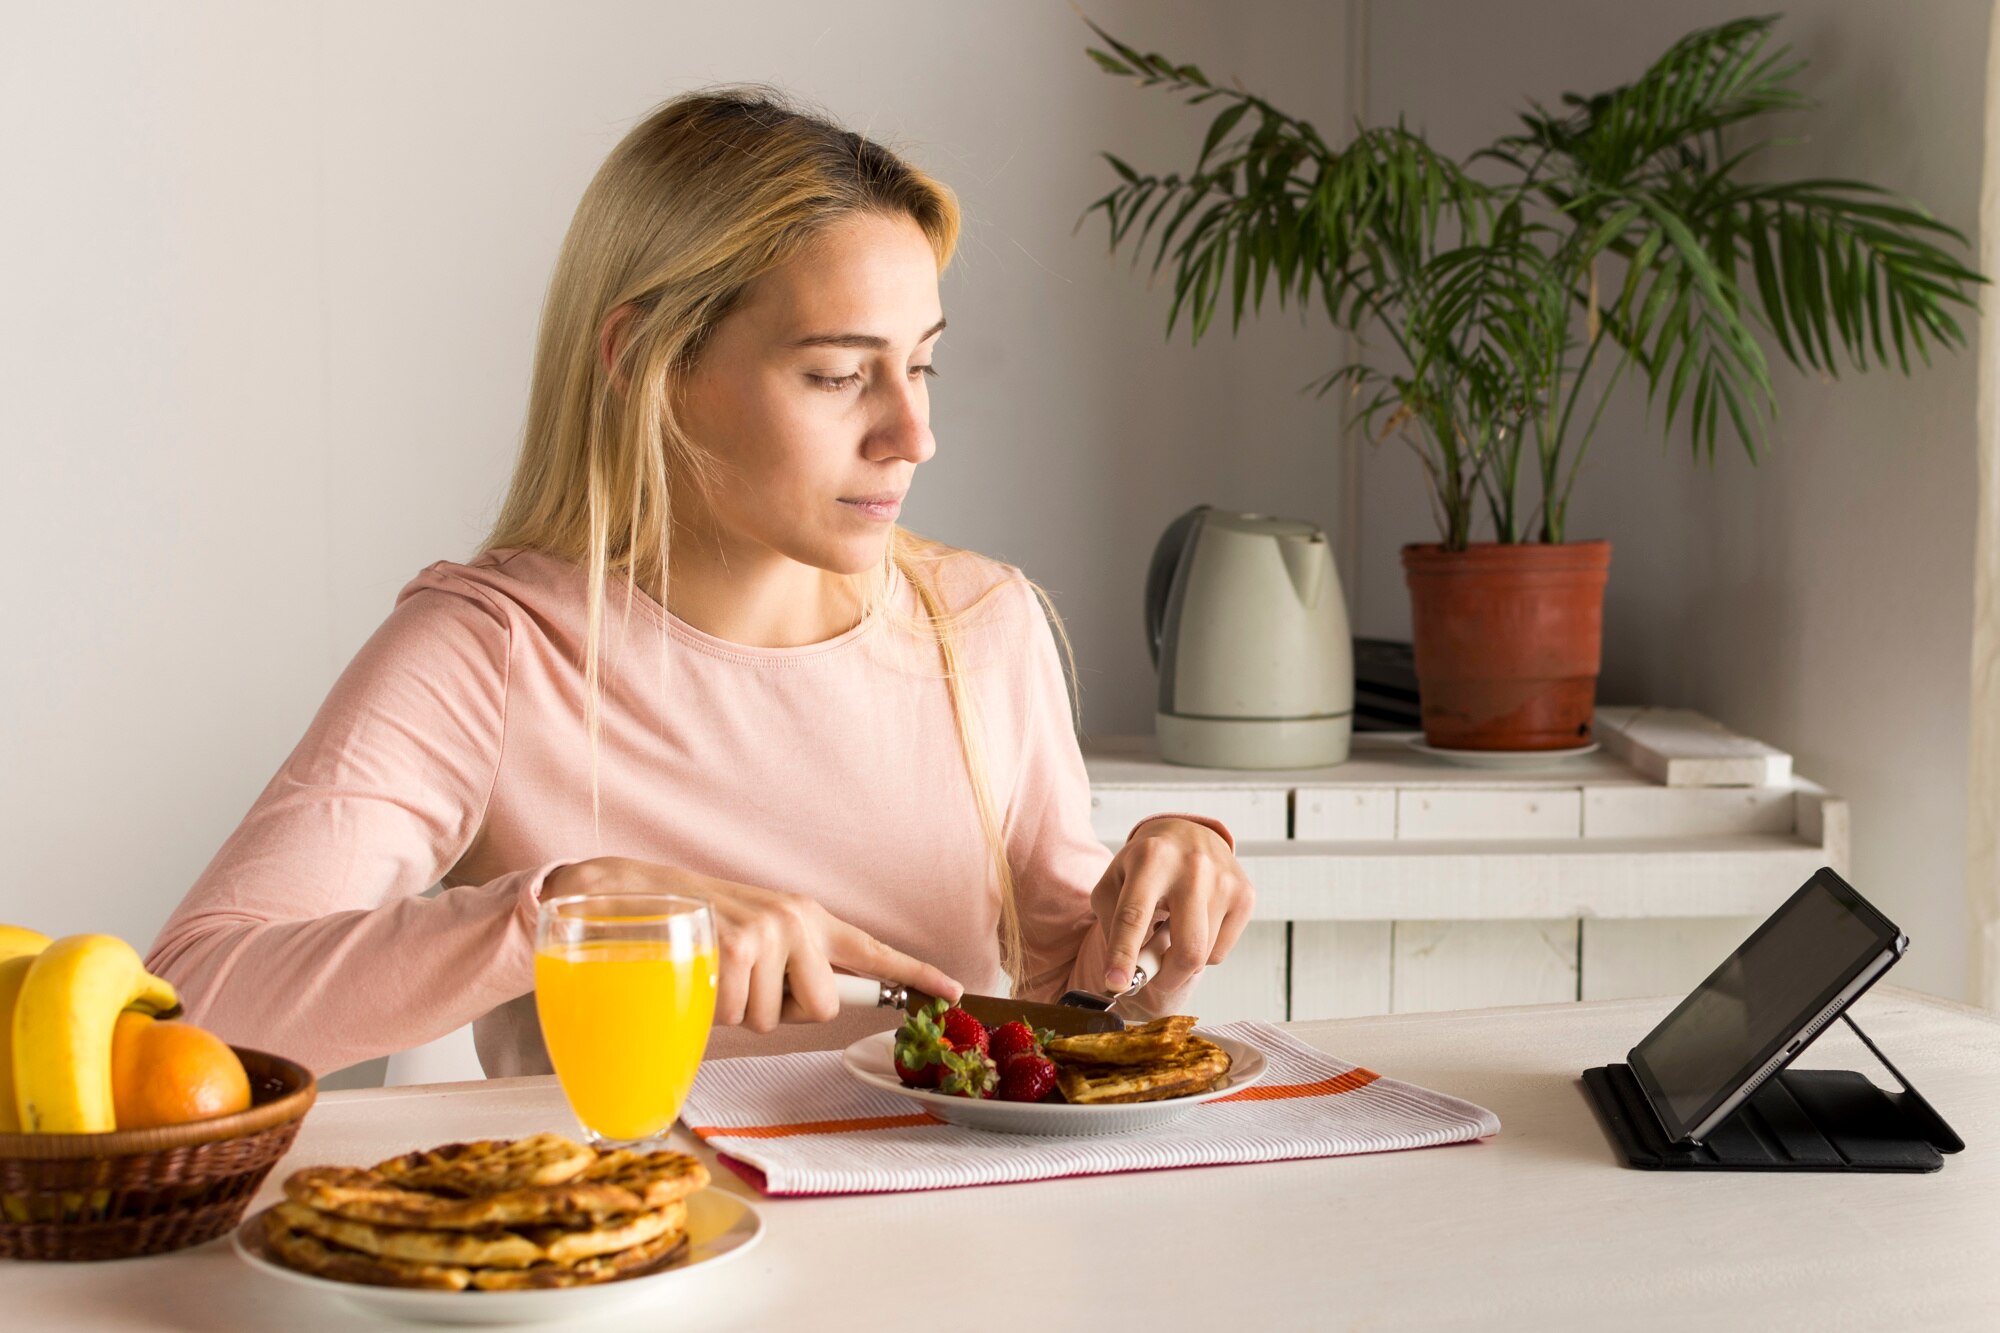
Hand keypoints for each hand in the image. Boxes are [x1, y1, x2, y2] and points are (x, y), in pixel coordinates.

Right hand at [544, 858, 960, 1032]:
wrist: (627, 892)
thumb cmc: (693, 926)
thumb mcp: (753, 936)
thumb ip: (794, 963)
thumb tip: (825, 1003)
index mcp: (806, 916)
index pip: (871, 951)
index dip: (916, 977)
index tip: (955, 993)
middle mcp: (795, 919)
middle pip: (824, 1007)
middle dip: (783, 1012)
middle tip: (744, 985)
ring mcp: (767, 931)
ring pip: (775, 1019)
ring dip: (740, 1012)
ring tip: (712, 975)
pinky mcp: (736, 948)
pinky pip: (742, 1016)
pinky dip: (715, 1012)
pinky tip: (699, 977)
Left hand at [1089, 819, 1253, 993]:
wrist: (1187, 832)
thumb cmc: (1146, 864)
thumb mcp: (1114, 882)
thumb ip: (1112, 924)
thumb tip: (1128, 972)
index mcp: (1151, 859)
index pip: (1134, 915)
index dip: (1123, 955)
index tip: (1115, 984)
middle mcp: (1192, 867)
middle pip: (1187, 948)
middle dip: (1167, 978)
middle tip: (1153, 978)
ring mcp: (1224, 880)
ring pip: (1204, 955)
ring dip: (1181, 960)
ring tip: (1172, 932)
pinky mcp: (1245, 894)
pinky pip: (1220, 951)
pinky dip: (1203, 951)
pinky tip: (1194, 924)